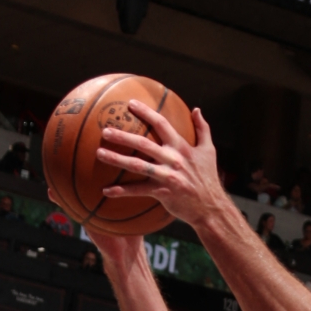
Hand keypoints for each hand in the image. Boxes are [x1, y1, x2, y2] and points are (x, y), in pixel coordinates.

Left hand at [93, 103, 222, 230]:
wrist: (211, 207)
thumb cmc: (208, 178)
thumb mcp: (209, 151)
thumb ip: (203, 129)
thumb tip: (196, 109)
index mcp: (182, 147)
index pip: (161, 124)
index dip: (146, 112)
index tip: (130, 104)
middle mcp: (173, 159)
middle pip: (143, 144)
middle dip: (123, 136)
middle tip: (105, 131)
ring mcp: (167, 176)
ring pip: (137, 165)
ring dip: (116, 159)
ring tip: (99, 153)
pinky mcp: (162, 193)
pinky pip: (138, 191)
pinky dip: (121, 191)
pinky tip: (106, 190)